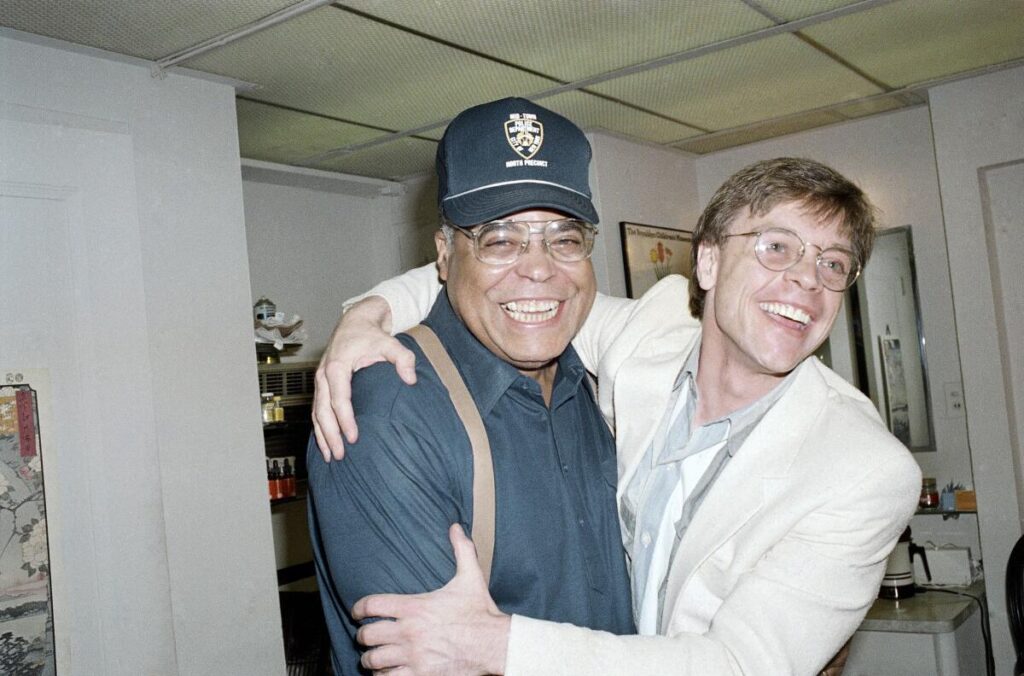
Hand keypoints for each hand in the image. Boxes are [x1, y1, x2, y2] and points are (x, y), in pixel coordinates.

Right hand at [312, 296, 416, 459]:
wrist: (355, 322)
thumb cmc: (370, 334)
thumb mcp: (390, 342)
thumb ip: (403, 358)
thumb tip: (410, 379)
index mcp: (337, 365)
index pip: (339, 398)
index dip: (345, 419)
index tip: (353, 437)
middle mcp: (324, 374)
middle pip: (322, 410)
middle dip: (330, 434)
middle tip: (339, 454)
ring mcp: (320, 380)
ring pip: (316, 412)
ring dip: (322, 435)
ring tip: (330, 456)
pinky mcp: (322, 385)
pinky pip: (317, 409)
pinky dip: (319, 427)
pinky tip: (325, 443)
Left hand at [353, 524, 509, 674]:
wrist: (495, 644)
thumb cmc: (480, 612)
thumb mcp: (471, 577)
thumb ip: (461, 550)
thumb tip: (456, 526)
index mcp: (415, 607)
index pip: (372, 605)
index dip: (359, 609)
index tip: (357, 612)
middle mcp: (408, 632)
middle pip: (367, 635)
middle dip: (363, 636)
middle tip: (366, 637)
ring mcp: (413, 656)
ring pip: (373, 660)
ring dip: (371, 659)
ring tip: (373, 657)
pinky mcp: (420, 675)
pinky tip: (387, 672)